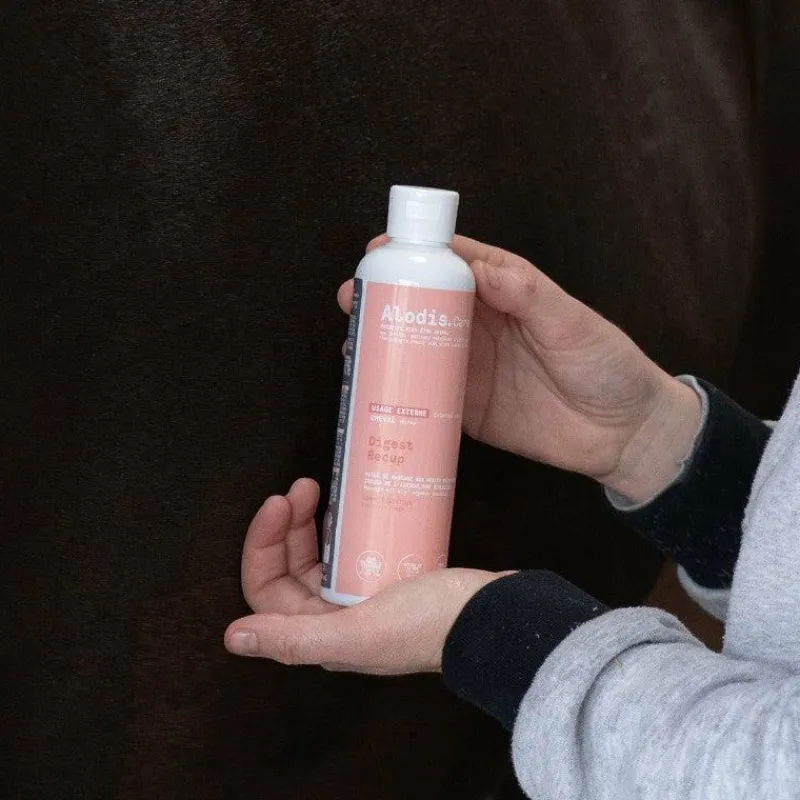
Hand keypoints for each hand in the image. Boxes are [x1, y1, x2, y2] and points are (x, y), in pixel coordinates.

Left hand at [224, 478, 501, 673]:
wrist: (495, 615)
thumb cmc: (431, 623)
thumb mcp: (360, 631)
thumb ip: (296, 639)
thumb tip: (233, 637)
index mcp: (322, 634)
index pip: (267, 589)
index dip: (263, 544)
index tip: (278, 502)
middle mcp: (335, 619)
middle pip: (290, 567)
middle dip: (286, 524)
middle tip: (301, 485)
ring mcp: (362, 597)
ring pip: (318, 555)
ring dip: (309, 521)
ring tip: (318, 487)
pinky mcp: (388, 578)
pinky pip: (350, 547)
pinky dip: (342, 524)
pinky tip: (349, 502)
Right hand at [339, 235, 700, 502]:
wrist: (624, 436)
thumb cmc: (607, 367)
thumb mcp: (573, 323)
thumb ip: (528, 295)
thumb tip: (481, 269)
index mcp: (506, 291)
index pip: (454, 262)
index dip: (416, 253)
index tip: (379, 251)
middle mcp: (482, 325)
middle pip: (423, 303)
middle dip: (385, 298)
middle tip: (351, 300)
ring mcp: (471, 368)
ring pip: (416, 348)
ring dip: (383, 344)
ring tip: (352, 344)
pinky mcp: (467, 409)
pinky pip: (426, 397)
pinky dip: (400, 392)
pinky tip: (373, 390)